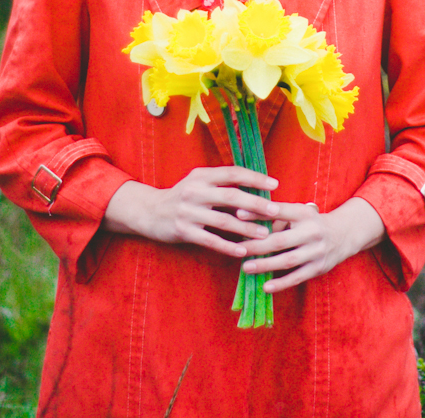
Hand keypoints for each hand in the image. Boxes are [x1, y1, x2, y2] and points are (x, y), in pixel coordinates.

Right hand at [102, 167, 279, 258]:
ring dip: (247, 228)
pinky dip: (227, 246)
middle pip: (232, 196)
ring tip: (264, 234)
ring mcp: (188, 211)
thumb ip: (221, 184)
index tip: (274, 184)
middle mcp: (195, 190)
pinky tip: (242, 251)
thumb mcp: (198, 183)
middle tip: (275, 211)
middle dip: (256, 204)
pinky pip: (210, 240)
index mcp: (202, 175)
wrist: (149, 211)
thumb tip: (256, 189)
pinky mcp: (183, 230)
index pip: (232, 173)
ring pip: (224, 220)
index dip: (254, 178)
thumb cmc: (182, 196)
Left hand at [238, 196, 384, 293]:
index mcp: (303, 214)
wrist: (343, 234)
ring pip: (287, 260)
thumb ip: (276, 216)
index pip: (279, 211)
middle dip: (257, 245)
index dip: (258, 213)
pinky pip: (297, 277)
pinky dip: (281, 283)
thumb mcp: (298, 212)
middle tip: (239, 249)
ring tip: (246, 267)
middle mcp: (311, 232)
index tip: (238, 215)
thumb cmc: (310, 222)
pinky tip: (265, 286)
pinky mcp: (318, 268)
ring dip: (265, 265)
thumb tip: (247, 220)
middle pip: (280, 240)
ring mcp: (316, 251)